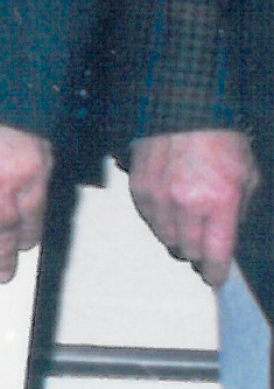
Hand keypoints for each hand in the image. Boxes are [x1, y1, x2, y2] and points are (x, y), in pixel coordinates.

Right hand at [128, 127, 255, 288]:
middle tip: (205, 250)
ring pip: (165, 239)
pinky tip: (171, 210)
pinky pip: (149, 220)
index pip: (215, 255)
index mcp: (220, 201)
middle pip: (188, 251)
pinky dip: (160, 221)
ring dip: (178, 238)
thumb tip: (226, 240)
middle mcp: (187, 203)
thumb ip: (239, 213)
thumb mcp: (248, 177)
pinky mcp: (139, 188)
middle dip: (199, 254)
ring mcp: (159, 196)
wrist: (187, 110)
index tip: (216, 278)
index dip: (216, 273)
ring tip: (188, 226)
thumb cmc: (222, 140)